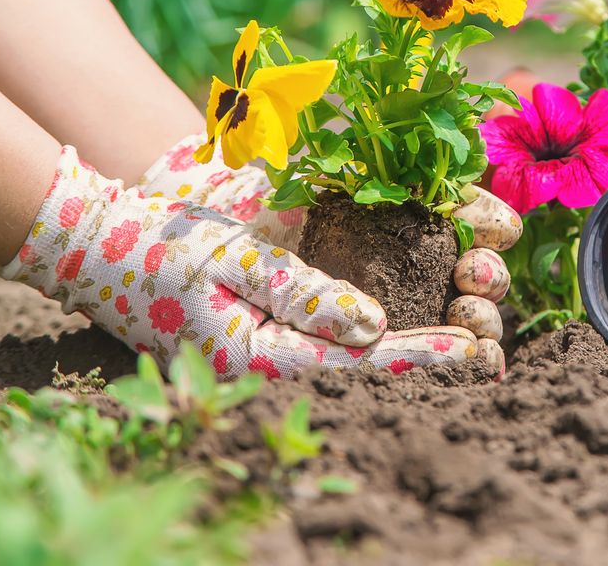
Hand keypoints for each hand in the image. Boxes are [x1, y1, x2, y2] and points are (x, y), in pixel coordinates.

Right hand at [139, 137, 523, 376]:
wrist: (115, 243)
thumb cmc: (168, 248)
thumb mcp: (231, 260)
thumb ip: (300, 293)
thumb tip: (372, 326)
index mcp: (264, 360)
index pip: (357, 365)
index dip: (419, 356)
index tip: (472, 349)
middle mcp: (284, 357)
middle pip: (375, 364)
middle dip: (436, 350)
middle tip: (493, 338)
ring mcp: (288, 336)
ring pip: (370, 345)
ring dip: (427, 328)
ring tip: (482, 314)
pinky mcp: (290, 313)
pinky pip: (350, 322)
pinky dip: (399, 311)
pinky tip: (442, 292)